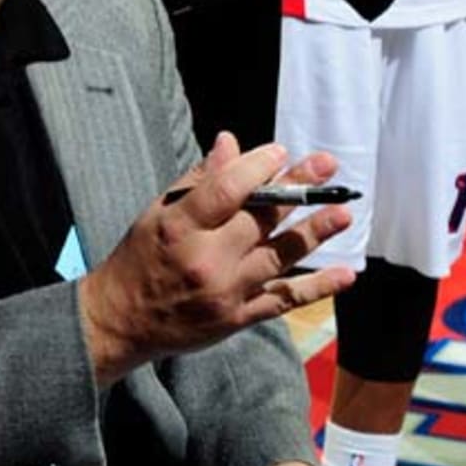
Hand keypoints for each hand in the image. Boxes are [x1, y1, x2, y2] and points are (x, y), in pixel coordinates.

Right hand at [78, 132, 355, 381]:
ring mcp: (224, 292)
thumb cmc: (138, 259)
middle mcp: (204, 260)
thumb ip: (198, 181)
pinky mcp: (236, 318)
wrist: (120, 321)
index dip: (257, 167)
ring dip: (314, 233)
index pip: (225, 191)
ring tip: (343, 212)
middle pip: (259, 219)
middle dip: (297, 190)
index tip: (279, 151)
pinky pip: (282, 300)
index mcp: (178, 227)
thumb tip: (232, 144)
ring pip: (279, 257)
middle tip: (327, 166)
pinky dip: (316, 288)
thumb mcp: (156, 214)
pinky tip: (345, 275)